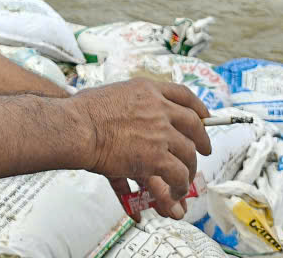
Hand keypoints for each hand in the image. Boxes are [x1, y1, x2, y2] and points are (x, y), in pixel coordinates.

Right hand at [72, 80, 210, 220]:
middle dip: (202, 139)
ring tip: (185, 181)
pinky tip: (175, 194)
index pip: (183, 94)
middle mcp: (159, 108)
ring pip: (188, 154)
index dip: (198, 107)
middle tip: (204, 149)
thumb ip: (129, 107)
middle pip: (193, 124)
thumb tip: (129, 118)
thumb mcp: (113, 96)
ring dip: (189, 170)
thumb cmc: (83, 113)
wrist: (78, 127)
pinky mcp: (156, 157)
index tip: (204, 116)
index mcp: (148, 90)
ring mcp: (160, 132)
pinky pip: (178, 174)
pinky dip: (179, 187)